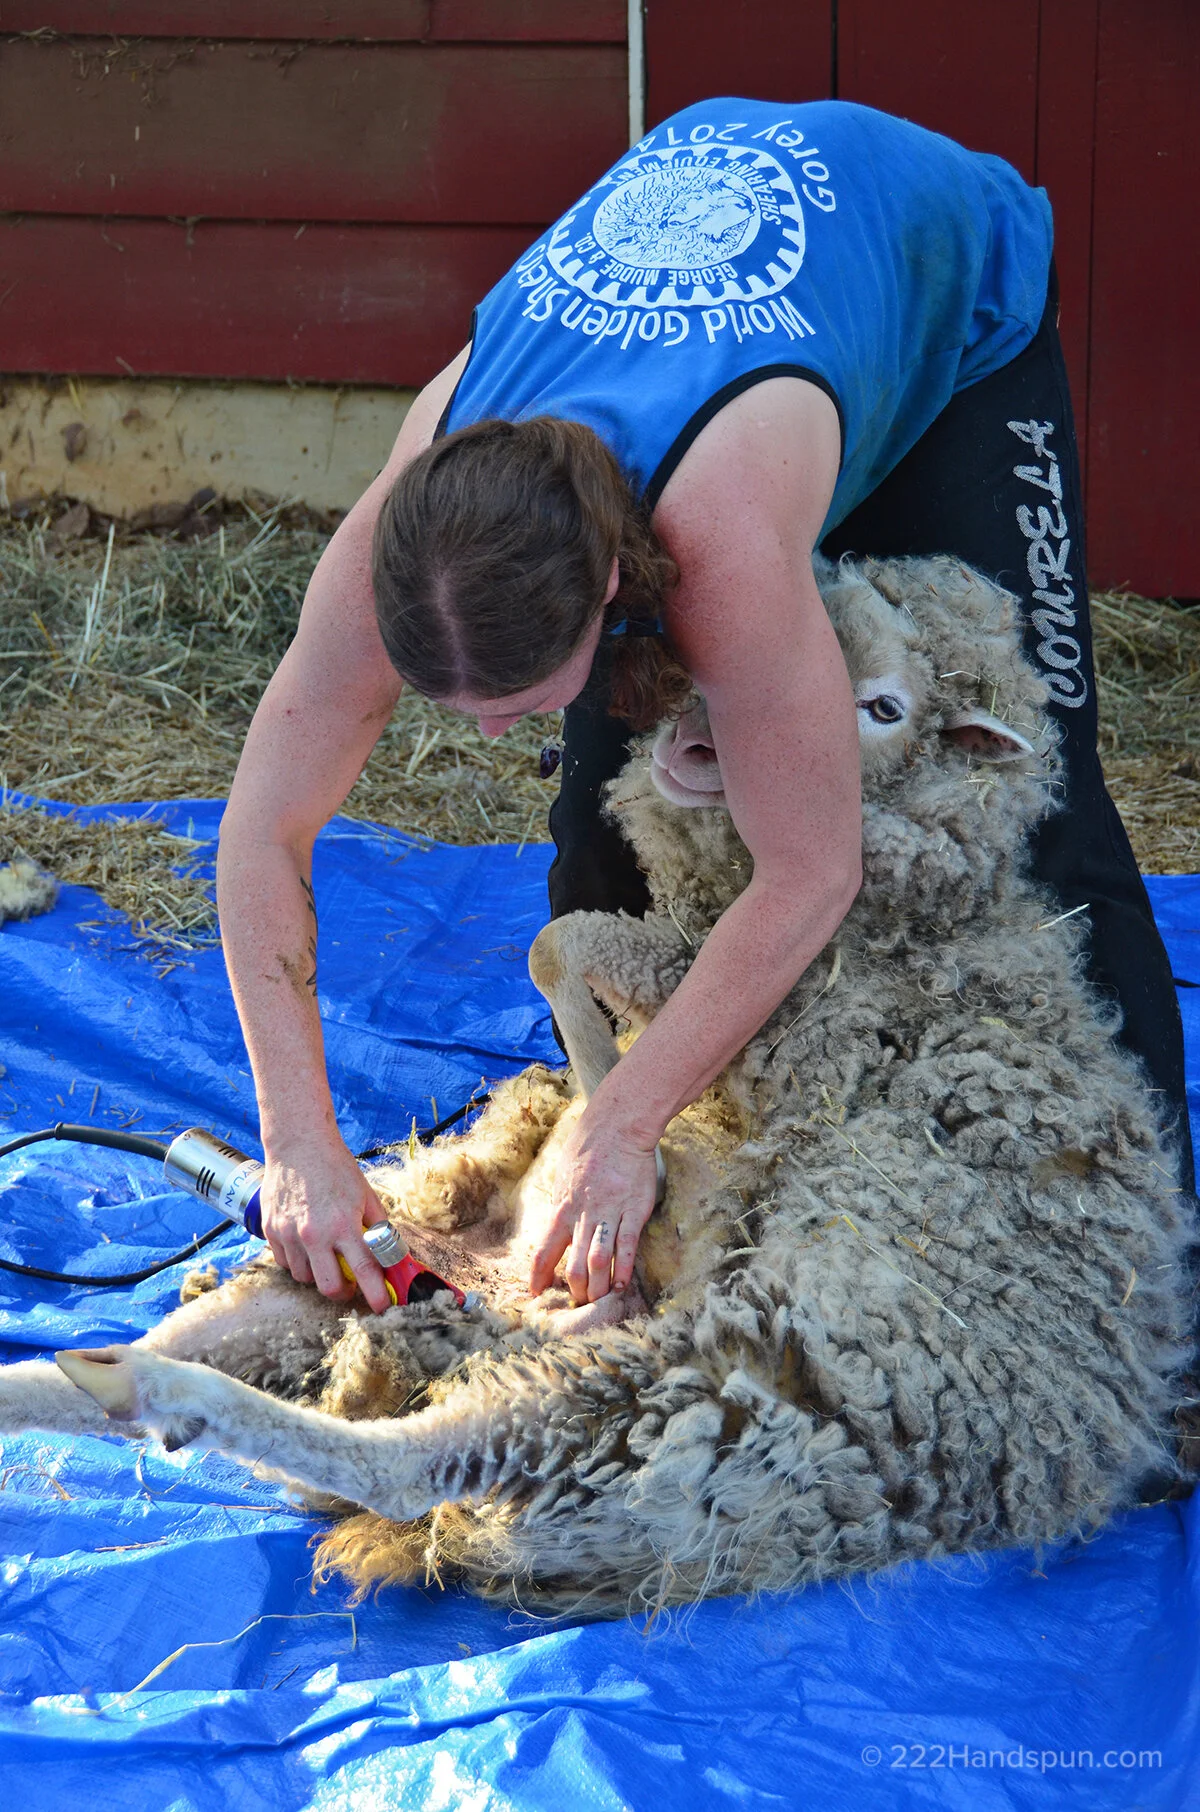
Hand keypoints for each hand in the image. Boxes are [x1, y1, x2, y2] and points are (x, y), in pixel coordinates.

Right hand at [260, 1138, 392, 1312]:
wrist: (298, 1144)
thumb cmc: (336, 1168)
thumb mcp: (367, 1195)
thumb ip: (379, 1228)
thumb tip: (392, 1255)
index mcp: (344, 1224)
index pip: (364, 1271)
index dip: (375, 1295)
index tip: (382, 1307)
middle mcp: (314, 1234)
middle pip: (328, 1287)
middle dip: (343, 1292)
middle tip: (349, 1283)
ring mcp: (289, 1233)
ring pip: (304, 1278)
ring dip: (319, 1273)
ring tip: (326, 1254)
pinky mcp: (270, 1230)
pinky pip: (285, 1263)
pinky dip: (297, 1261)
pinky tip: (306, 1245)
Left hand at [529, 1101, 658, 1303]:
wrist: (618, 1128)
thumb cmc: (588, 1148)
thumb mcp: (563, 1176)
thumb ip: (561, 1204)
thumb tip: (556, 1227)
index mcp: (562, 1207)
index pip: (545, 1249)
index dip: (538, 1275)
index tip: (535, 1292)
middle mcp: (583, 1214)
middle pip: (573, 1263)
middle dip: (574, 1289)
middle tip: (578, 1302)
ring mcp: (610, 1213)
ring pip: (599, 1260)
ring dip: (597, 1286)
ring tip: (598, 1300)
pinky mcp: (634, 1211)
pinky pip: (627, 1247)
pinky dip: (624, 1270)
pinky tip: (622, 1285)